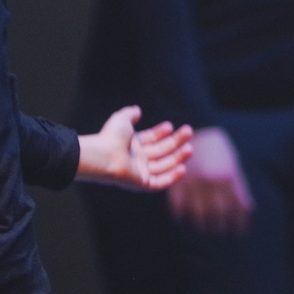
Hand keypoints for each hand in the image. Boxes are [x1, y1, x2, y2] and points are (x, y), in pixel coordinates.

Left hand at [77, 106, 192, 191]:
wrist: (104, 156)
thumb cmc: (111, 137)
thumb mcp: (121, 119)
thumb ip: (130, 113)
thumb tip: (138, 110)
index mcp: (132, 145)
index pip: (151, 139)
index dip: (161, 132)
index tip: (170, 126)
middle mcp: (137, 159)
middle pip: (161, 151)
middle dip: (175, 142)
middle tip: (188, 132)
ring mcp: (140, 172)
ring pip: (164, 166)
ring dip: (178, 158)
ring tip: (190, 149)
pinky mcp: (142, 184)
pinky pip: (161, 182)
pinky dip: (172, 177)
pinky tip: (183, 168)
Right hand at [168, 127, 252, 235]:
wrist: (197, 132)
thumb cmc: (220, 153)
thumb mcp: (233, 168)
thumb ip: (240, 190)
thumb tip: (249, 211)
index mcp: (227, 178)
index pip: (235, 209)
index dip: (237, 225)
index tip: (239, 235)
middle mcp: (210, 182)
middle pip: (216, 214)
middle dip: (220, 228)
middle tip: (221, 235)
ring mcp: (192, 183)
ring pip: (197, 214)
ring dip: (202, 226)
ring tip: (206, 231)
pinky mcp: (176, 184)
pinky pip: (178, 208)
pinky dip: (182, 217)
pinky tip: (187, 221)